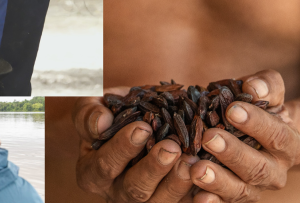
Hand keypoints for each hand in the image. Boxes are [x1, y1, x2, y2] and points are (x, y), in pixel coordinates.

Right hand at [74, 91, 196, 201]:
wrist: (133, 122)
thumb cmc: (109, 113)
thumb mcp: (91, 107)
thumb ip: (89, 114)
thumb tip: (101, 123)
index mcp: (92, 172)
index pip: (105, 164)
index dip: (123, 148)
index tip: (142, 128)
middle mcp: (116, 192)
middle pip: (135, 189)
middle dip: (154, 169)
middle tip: (171, 147)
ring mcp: (145, 202)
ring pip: (160, 202)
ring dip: (177, 183)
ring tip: (192, 160)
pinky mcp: (168, 202)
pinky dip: (197, 199)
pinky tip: (209, 186)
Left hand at [189, 70, 299, 202]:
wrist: (256, 134)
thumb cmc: (257, 107)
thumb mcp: (268, 91)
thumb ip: (266, 84)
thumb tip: (254, 86)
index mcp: (289, 144)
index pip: (277, 135)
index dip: (256, 124)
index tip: (233, 110)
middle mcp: (275, 171)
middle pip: (258, 167)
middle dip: (233, 153)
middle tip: (210, 137)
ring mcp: (254, 187)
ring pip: (241, 190)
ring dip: (218, 181)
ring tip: (196, 168)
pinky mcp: (232, 196)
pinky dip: (211, 201)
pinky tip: (196, 195)